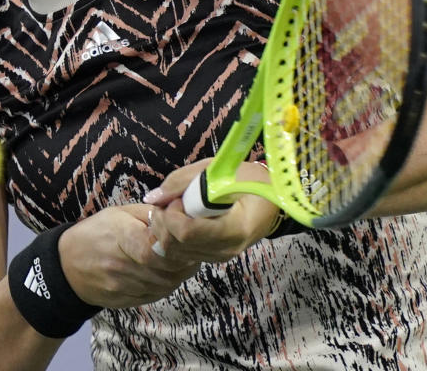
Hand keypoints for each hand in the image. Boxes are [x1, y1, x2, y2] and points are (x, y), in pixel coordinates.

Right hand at [58, 204, 201, 308]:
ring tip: (184, 262)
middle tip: (194, 252)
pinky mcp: (122, 301)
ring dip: (179, 275)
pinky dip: (166, 285)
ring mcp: (121, 286)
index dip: (176, 248)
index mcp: (120, 236)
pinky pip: (154, 296)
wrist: (66, 264)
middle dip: (185, 263)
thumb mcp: (119, 213)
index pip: (155, 250)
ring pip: (163, 286)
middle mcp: (120, 265)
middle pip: (165, 271)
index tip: (187, 241)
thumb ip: (150, 213)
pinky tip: (168, 274)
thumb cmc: (96, 232)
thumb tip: (179, 212)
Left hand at [143, 160, 279, 261]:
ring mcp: (220, 256)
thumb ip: (183, 181)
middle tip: (171, 201)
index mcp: (235, 228)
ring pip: (175, 252)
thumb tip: (153, 198)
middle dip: (164, 221)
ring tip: (176, 207)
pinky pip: (182, 252)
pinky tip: (181, 218)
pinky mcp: (214, 257)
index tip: (177, 198)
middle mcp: (227, 249)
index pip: (187, 233)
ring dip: (165, 228)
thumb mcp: (219, 169)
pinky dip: (173, 235)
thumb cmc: (250, 180)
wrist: (273, 198)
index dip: (173, 214)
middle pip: (177, 246)